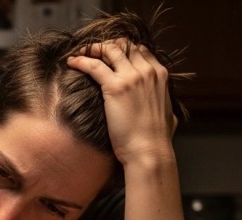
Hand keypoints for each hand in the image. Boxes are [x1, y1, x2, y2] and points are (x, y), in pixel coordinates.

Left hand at [66, 39, 175, 167]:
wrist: (149, 151)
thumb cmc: (157, 139)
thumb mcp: (169, 115)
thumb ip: (165, 104)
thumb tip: (167, 111)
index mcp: (160, 75)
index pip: (141, 50)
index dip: (125, 49)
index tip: (112, 54)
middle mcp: (147, 71)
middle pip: (124, 46)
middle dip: (108, 46)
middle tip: (94, 52)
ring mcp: (131, 77)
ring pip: (110, 50)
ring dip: (93, 49)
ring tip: (82, 52)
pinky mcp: (115, 87)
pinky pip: (94, 65)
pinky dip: (81, 60)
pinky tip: (72, 62)